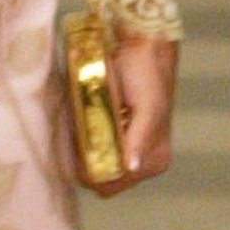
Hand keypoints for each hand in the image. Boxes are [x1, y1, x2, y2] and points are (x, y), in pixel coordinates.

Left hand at [85, 34, 177, 197]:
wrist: (142, 45)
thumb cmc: (148, 75)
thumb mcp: (148, 106)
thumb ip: (141, 137)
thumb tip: (132, 166)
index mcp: (155, 160)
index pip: (114, 184)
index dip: (92, 172)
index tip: (75, 151)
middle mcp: (142, 159)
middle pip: (103, 177)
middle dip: (84, 160)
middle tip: (74, 133)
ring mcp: (128, 147)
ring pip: (95, 161)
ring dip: (81, 148)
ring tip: (77, 123)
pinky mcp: (116, 131)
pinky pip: (94, 144)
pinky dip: (83, 136)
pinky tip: (80, 118)